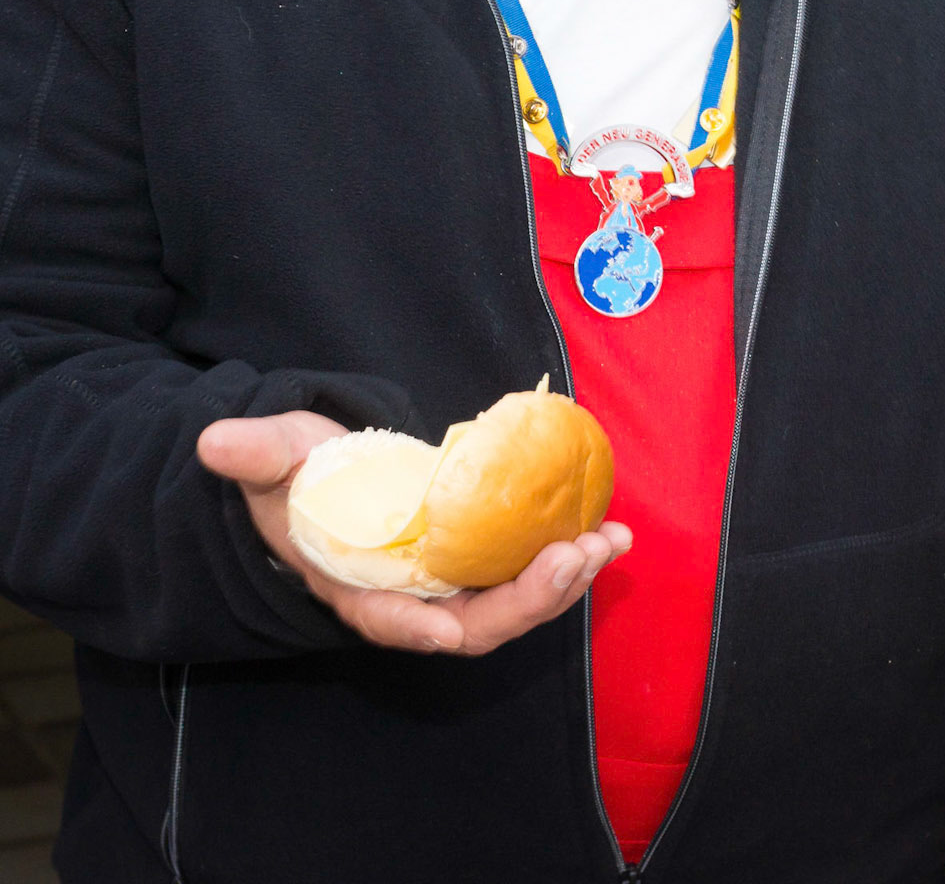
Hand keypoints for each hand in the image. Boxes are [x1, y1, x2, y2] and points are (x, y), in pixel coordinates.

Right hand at [197, 412, 631, 656]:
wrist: (325, 481)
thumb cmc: (297, 476)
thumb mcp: (274, 458)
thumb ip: (255, 452)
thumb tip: (214, 439)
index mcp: (354, 583)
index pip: (383, 617)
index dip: (412, 625)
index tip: (446, 627)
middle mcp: (409, 597)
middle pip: (471, 623)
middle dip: (525, 600)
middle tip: (574, 556)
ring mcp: (451, 583)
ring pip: (511, 604)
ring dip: (563, 581)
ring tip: (608, 543)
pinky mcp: (481, 560)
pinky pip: (528, 572)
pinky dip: (569, 557)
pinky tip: (607, 533)